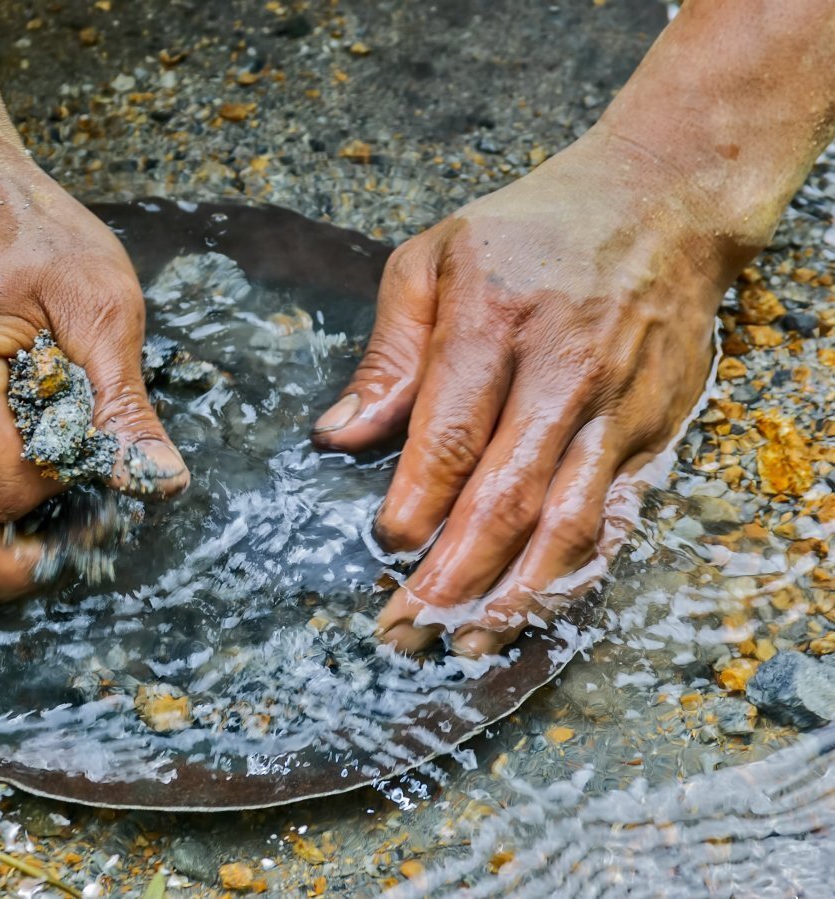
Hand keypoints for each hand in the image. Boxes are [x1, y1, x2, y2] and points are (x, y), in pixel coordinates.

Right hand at [0, 140, 187, 601]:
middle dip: (27, 549)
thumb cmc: (19, 228)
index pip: (15, 496)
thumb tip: (161, 484)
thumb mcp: (98, 303)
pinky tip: (15, 463)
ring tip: (51, 481)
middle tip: (85, 513)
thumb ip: (123, 406)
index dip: (75, 490)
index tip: (110, 457)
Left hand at [313, 129, 745, 656]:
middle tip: (403, 630)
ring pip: (569, 525)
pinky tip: (536, 610)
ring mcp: (618, 409)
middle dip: (451, 578)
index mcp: (494, 323)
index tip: (382, 547)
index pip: (450, 437)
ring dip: (514, 597)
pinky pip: (618, 519)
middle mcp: (563, 373)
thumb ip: (389, 353)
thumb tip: (338, 436)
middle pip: (506, 499)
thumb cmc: (532, 230)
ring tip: (465, 643)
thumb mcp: (435, 258)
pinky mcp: (654, 432)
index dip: (415, 504)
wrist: (663, 201)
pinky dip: (578, 575)